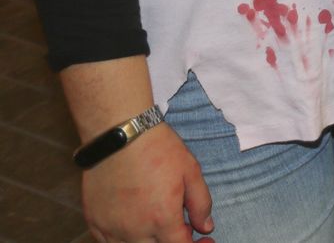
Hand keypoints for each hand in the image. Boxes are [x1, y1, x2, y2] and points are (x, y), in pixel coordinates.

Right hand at [82, 124, 213, 242]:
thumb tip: (205, 227)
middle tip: (183, 232)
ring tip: (159, 228)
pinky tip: (136, 227)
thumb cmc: (158, 149)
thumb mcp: (191, 172)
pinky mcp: (94, 221)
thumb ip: (200, 204)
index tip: (204, 238)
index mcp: (162, 219)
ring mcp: (111, 228)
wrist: (121, 134)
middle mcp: (135, 230)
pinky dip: (125, 240)